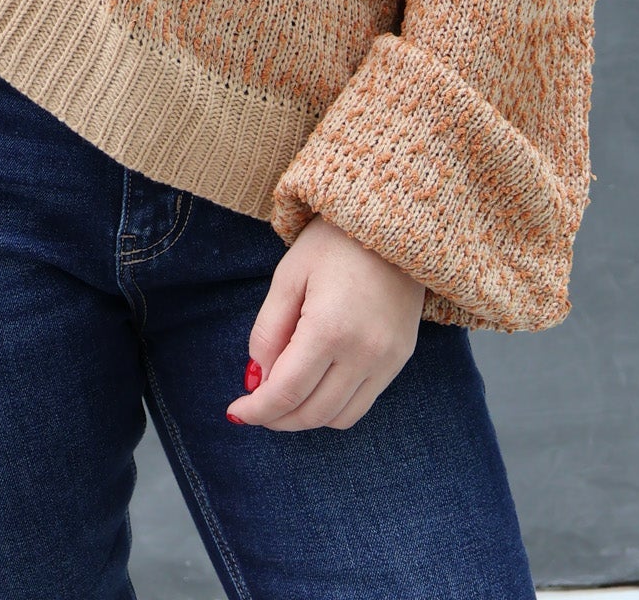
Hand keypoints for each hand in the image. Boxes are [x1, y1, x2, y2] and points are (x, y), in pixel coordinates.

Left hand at [224, 215, 425, 431]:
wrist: (394, 219)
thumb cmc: (334, 241)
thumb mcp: (288, 276)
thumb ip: (268, 331)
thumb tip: (258, 379)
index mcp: (330, 329)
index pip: (286, 392)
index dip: (257, 410)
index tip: (236, 411)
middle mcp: (364, 353)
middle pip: (312, 413)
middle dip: (277, 418)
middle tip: (256, 407)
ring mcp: (388, 359)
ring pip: (340, 417)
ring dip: (307, 417)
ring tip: (285, 398)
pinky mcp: (402, 358)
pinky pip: (364, 402)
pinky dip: (335, 406)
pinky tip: (316, 386)